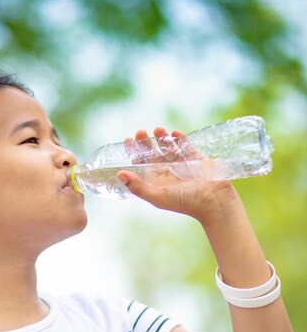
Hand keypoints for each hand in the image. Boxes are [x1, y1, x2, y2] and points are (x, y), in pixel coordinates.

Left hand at [118, 127, 238, 222]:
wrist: (213, 201)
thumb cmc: (184, 202)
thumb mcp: (158, 196)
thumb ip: (138, 187)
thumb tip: (120, 174)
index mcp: (156, 180)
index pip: (141, 163)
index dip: (134, 152)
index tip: (128, 140)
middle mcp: (167, 171)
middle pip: (152, 152)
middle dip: (146, 142)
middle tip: (140, 132)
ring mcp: (181, 164)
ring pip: (168, 146)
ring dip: (162, 137)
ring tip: (158, 129)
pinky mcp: (195, 158)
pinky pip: (186, 145)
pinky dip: (180, 139)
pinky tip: (175, 133)